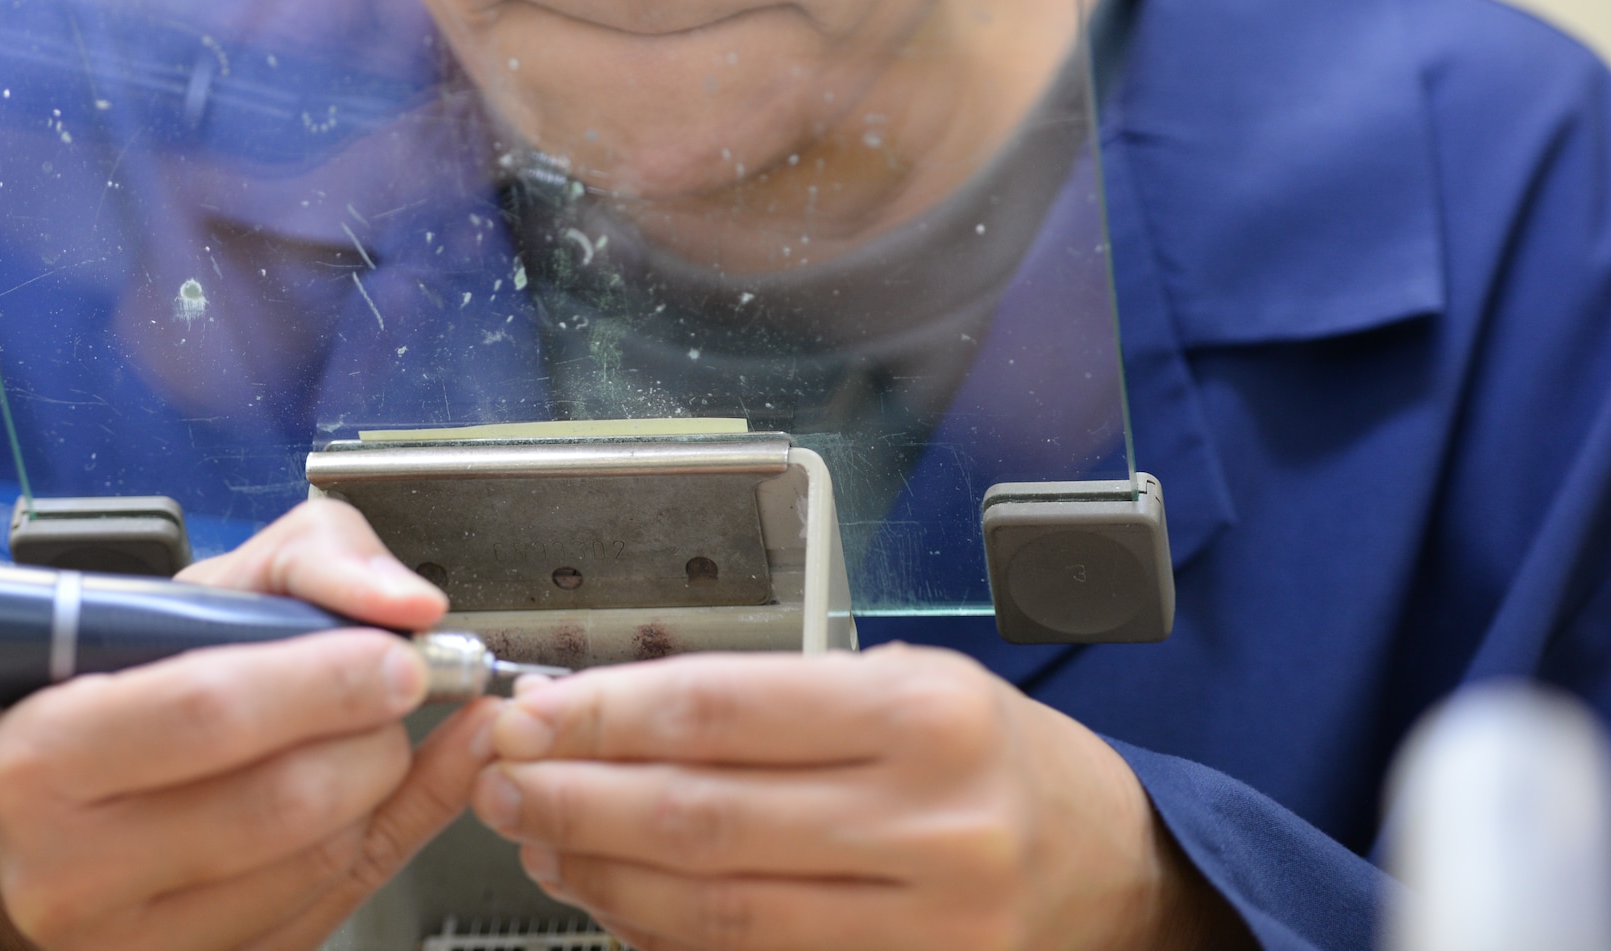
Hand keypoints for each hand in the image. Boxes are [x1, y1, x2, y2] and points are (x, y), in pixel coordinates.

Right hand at [0, 497, 498, 949]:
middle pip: (284, 800)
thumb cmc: (125, 697)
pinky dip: (401, 828)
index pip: (208, 712)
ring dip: (379, 782)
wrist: (58, 819)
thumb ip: (309, 561)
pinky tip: (420, 775)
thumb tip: (404, 602)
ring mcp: (135, 942)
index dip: (324, 681)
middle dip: (370, 731)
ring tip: (366, 730)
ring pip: (322, 859)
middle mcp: (74, 867)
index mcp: (47, 754)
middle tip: (395, 685)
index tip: (394, 654)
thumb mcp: (195, 591)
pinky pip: (342, 902)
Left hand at [471, 645, 1250, 950]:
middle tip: (503, 779)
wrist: (1107, 865)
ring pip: (715, 909)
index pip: (722, 710)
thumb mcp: (903, 684)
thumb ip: (768, 702)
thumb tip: (607, 713)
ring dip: (603, 874)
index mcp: (923, 716)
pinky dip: (663, 934)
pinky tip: (614, 897)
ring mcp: (924, 924)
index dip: (604, 715)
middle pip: (703, 817)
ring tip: (540, 836)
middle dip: (577, 797)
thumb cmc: (992, 756)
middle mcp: (930, 823)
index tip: (529, 712)